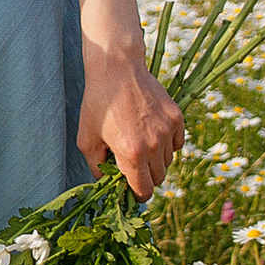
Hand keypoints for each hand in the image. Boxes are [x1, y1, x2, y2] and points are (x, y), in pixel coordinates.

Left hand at [77, 43, 182, 197]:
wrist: (117, 69)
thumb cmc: (98, 104)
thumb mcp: (87, 139)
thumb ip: (96, 167)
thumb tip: (106, 182)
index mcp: (131, 153)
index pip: (144, 190)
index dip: (137, 195)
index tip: (131, 192)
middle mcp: (154, 144)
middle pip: (158, 178)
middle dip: (145, 178)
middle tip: (132, 168)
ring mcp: (168, 130)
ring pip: (168, 162)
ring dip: (155, 162)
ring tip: (139, 146)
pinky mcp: (177, 117)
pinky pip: (177, 144)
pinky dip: (167, 146)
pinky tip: (152, 135)